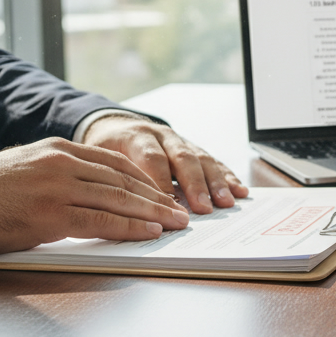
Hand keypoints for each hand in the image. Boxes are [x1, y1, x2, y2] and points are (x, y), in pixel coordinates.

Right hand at [0, 138, 193, 258]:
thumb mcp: (23, 171)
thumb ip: (57, 176)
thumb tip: (88, 194)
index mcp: (56, 149)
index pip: (113, 162)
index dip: (143, 179)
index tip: (163, 193)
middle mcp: (61, 163)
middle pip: (123, 180)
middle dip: (157, 198)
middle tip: (181, 211)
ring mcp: (57, 188)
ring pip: (118, 200)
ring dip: (152, 214)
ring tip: (175, 225)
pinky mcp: (49, 215)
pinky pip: (100, 222)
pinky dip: (129, 228)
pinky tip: (148, 234)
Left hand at [82, 115, 248, 212]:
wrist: (113, 125)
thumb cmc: (103, 150)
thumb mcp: (95, 159)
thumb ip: (109, 179)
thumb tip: (120, 211)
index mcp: (135, 136)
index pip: (151, 158)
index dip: (161, 182)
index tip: (169, 206)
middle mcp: (162, 136)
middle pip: (182, 157)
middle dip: (195, 184)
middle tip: (203, 208)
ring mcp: (180, 141)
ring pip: (202, 158)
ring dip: (216, 182)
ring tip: (226, 202)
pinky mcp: (192, 148)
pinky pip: (213, 161)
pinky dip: (227, 176)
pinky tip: (239, 190)